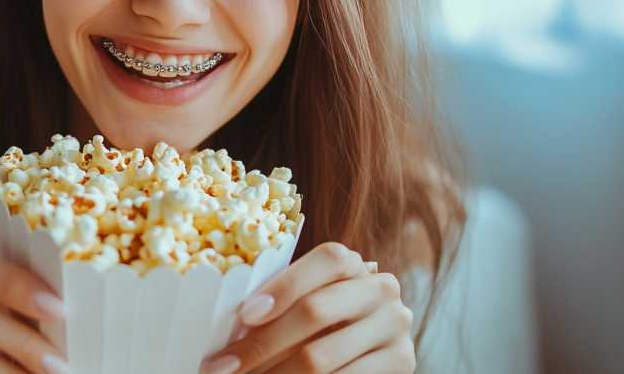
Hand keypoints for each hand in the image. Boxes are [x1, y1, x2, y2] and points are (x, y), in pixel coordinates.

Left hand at [202, 243, 414, 373]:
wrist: (367, 347)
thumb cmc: (321, 318)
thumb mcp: (305, 300)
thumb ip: (279, 302)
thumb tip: (220, 326)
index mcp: (351, 263)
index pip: (326, 261)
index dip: (284, 285)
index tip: (245, 316)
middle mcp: (380, 289)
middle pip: (317, 311)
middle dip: (262, 342)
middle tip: (223, 366)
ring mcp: (394, 326)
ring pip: (323, 355)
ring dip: (275, 373)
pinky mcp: (403, 361)